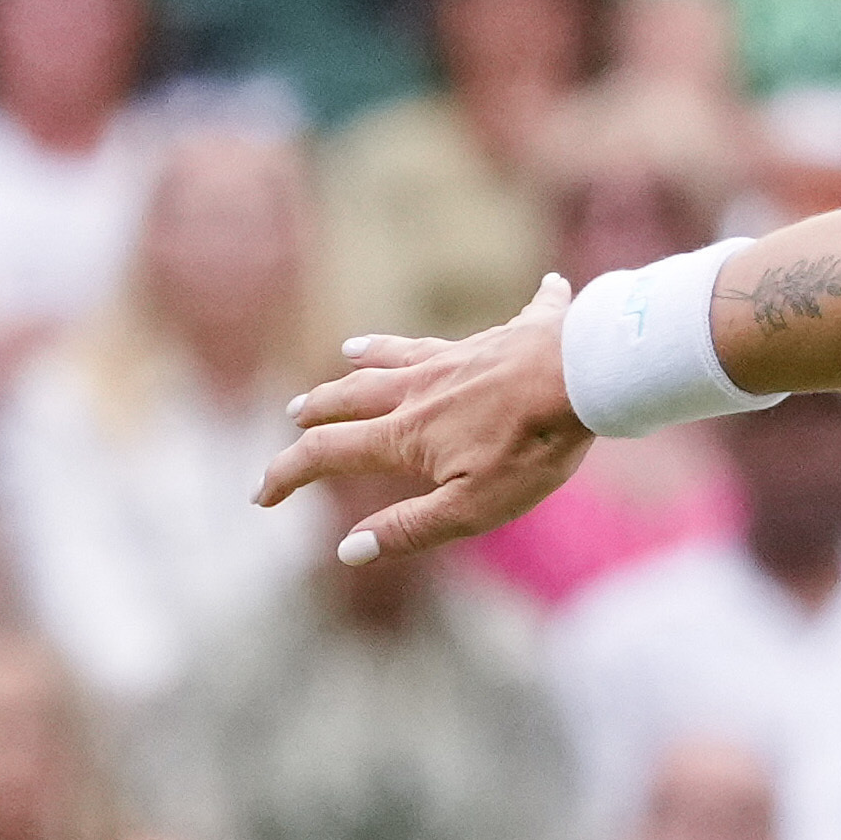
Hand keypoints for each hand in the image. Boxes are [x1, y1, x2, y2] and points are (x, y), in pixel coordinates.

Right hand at [257, 274, 591, 559]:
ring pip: (395, 354)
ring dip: (366, 355)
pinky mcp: (497, 340)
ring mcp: (454, 359)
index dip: (286, 476)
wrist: (580, 377)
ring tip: (347, 353)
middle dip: (316, 408)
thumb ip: (410, 528)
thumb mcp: (472, 508)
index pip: (324, 454)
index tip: (261, 495)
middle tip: (294, 415)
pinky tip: (538, 288)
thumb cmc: (531, 448)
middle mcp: (417, 388)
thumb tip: (347, 551)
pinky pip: (485, 329)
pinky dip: (494, 319)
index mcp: (403, 434)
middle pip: (348, 395)